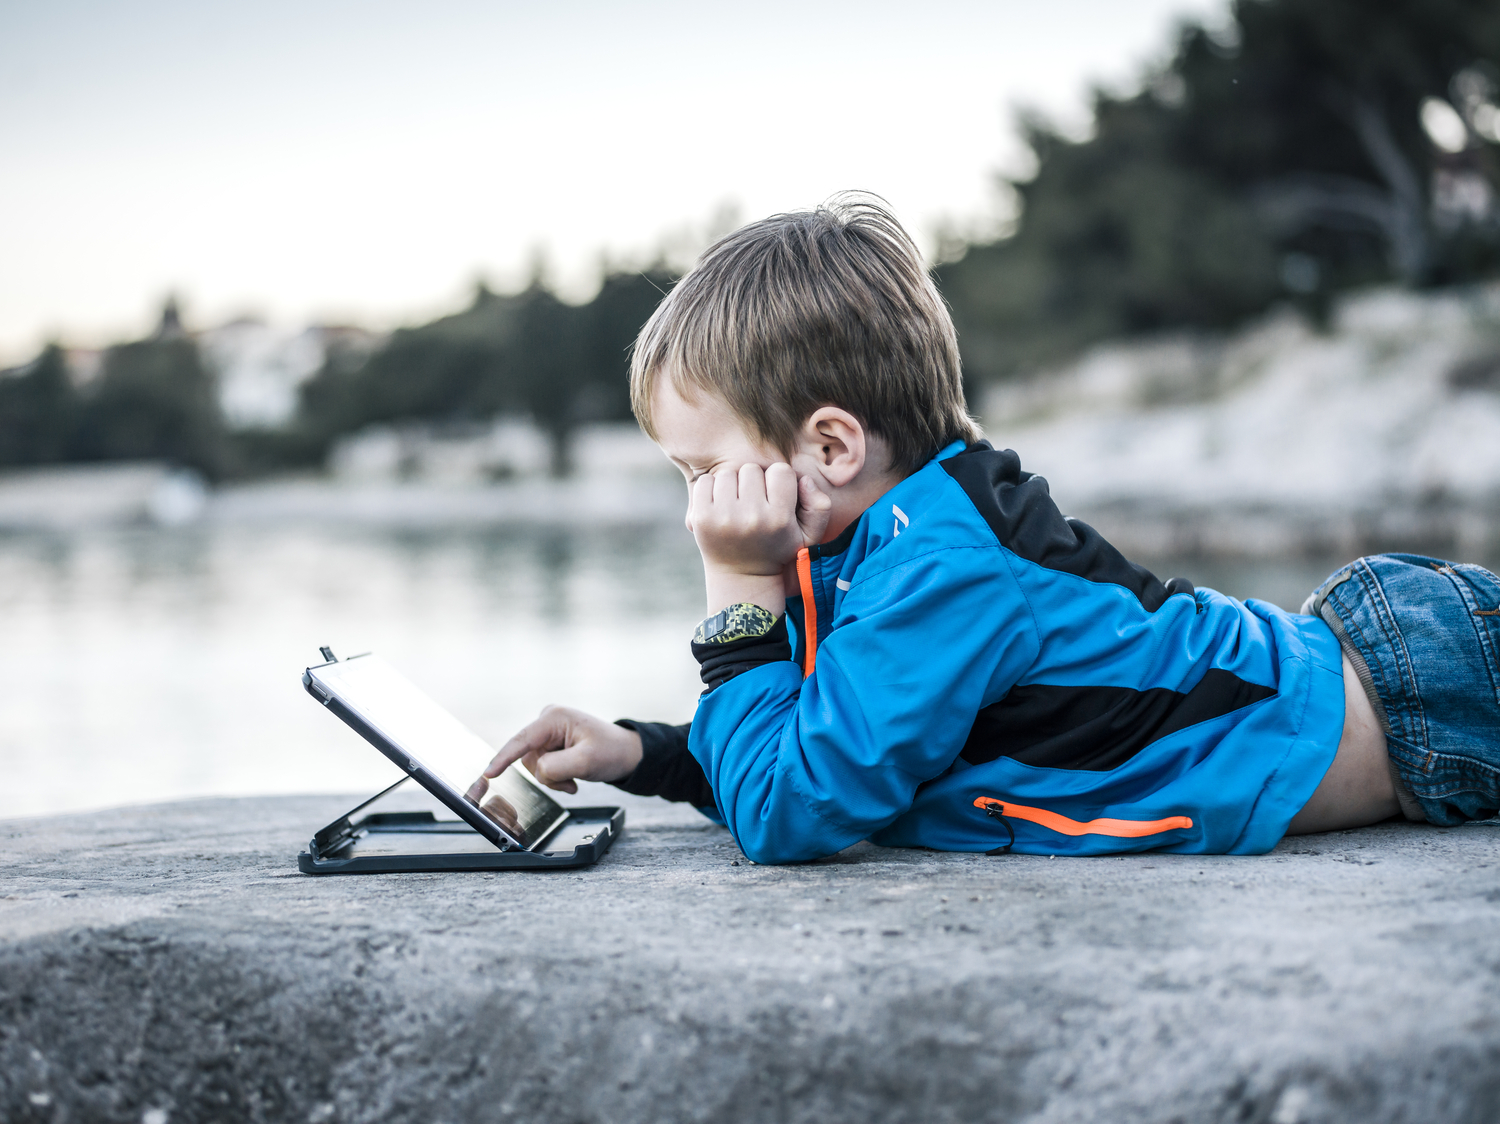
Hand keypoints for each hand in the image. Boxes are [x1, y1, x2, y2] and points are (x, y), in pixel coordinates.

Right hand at [465, 705, 642, 798]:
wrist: (626, 754)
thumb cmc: (611, 752)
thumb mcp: (586, 762)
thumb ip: (556, 767)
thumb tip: (538, 770)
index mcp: (554, 717)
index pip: (522, 741)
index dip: (503, 759)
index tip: (489, 774)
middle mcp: (548, 719)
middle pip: (528, 758)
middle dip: (548, 775)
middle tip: (571, 782)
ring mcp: (548, 731)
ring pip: (534, 765)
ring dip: (553, 778)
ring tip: (575, 778)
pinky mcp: (550, 742)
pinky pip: (541, 766)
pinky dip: (556, 776)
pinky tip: (572, 776)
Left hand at [688, 462, 831, 577]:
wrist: (742, 577)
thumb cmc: (777, 549)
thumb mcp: (809, 536)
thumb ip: (819, 506)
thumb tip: (803, 479)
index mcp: (778, 519)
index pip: (781, 471)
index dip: (779, 481)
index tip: (775, 498)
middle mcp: (751, 517)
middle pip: (752, 469)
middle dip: (754, 482)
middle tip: (754, 502)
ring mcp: (722, 517)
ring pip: (727, 473)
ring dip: (732, 484)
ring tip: (737, 504)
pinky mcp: (700, 518)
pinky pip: (705, 481)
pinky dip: (711, 489)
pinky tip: (720, 506)